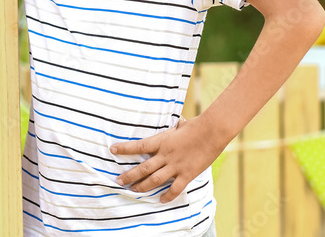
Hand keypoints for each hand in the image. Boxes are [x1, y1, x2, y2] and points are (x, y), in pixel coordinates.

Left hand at [110, 117, 224, 202]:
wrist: (212, 131)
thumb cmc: (197, 126)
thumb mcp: (181, 126)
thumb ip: (176, 129)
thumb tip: (179, 123)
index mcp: (162, 141)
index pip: (139, 146)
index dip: (125, 149)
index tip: (112, 150)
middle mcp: (166, 155)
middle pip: (143, 167)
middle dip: (129, 175)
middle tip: (119, 180)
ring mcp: (176, 166)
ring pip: (155, 179)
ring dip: (143, 186)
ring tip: (133, 190)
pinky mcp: (187, 174)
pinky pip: (175, 188)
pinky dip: (168, 195)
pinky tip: (161, 200)